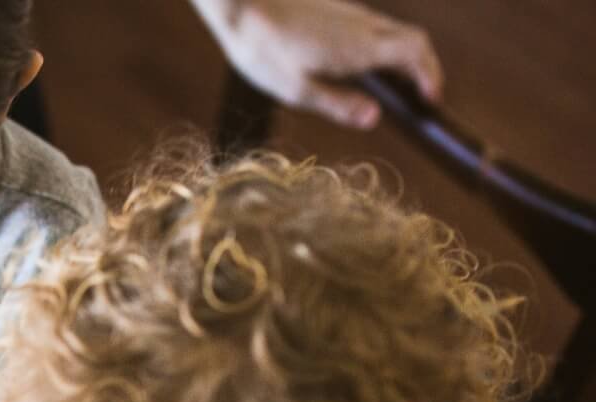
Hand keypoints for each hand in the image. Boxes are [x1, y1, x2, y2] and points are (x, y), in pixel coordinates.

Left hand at [200, 0, 442, 128]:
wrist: (240, 4)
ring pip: (392, 31)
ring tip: (394, 87)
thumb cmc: (263, 49)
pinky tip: (361, 67)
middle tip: (420, 95)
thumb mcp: (296, 90)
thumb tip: (375, 119)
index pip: (416, 52)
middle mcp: (362, 26)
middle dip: (424, 67)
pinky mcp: (334, 10)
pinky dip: (381, 46)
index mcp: (360, 47)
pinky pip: (371, 27)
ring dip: (402, 56)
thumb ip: (338, 105)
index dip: (431, 75)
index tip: (432, 100)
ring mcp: (349, 14)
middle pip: (412, 39)